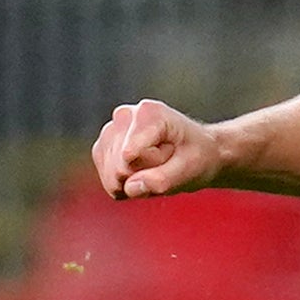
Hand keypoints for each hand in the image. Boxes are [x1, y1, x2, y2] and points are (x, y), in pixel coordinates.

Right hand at [93, 98, 224, 198]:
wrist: (195, 152)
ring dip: (137, 180)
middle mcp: (123, 116)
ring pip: (113, 177)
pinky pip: (110, 183)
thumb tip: (130, 187)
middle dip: (145, 174)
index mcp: (148, 112)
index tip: (173, 152)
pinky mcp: (101, 150)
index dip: (155, 164)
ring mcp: (109, 133)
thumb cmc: (198, 156)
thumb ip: (163, 179)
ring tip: (157, 166)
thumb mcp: (191, 168)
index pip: (131, 156)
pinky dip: (128, 185)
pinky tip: (144, 171)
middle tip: (167, 162)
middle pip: (121, 167)